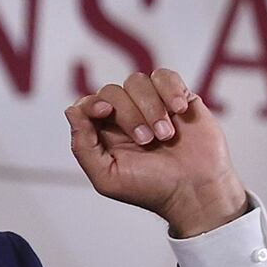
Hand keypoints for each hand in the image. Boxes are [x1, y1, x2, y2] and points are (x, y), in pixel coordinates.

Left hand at [64, 69, 248, 236]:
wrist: (194, 190)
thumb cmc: (151, 189)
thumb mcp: (107, 177)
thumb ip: (83, 146)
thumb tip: (72, 111)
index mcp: (104, 133)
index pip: (87, 104)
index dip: (91, 103)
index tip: (105, 111)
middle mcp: (125, 116)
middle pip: (112, 91)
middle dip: (129, 115)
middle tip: (147, 141)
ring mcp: (151, 105)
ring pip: (138, 81)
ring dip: (151, 107)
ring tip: (167, 135)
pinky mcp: (177, 98)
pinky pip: (165, 76)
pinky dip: (170, 89)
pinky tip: (179, 110)